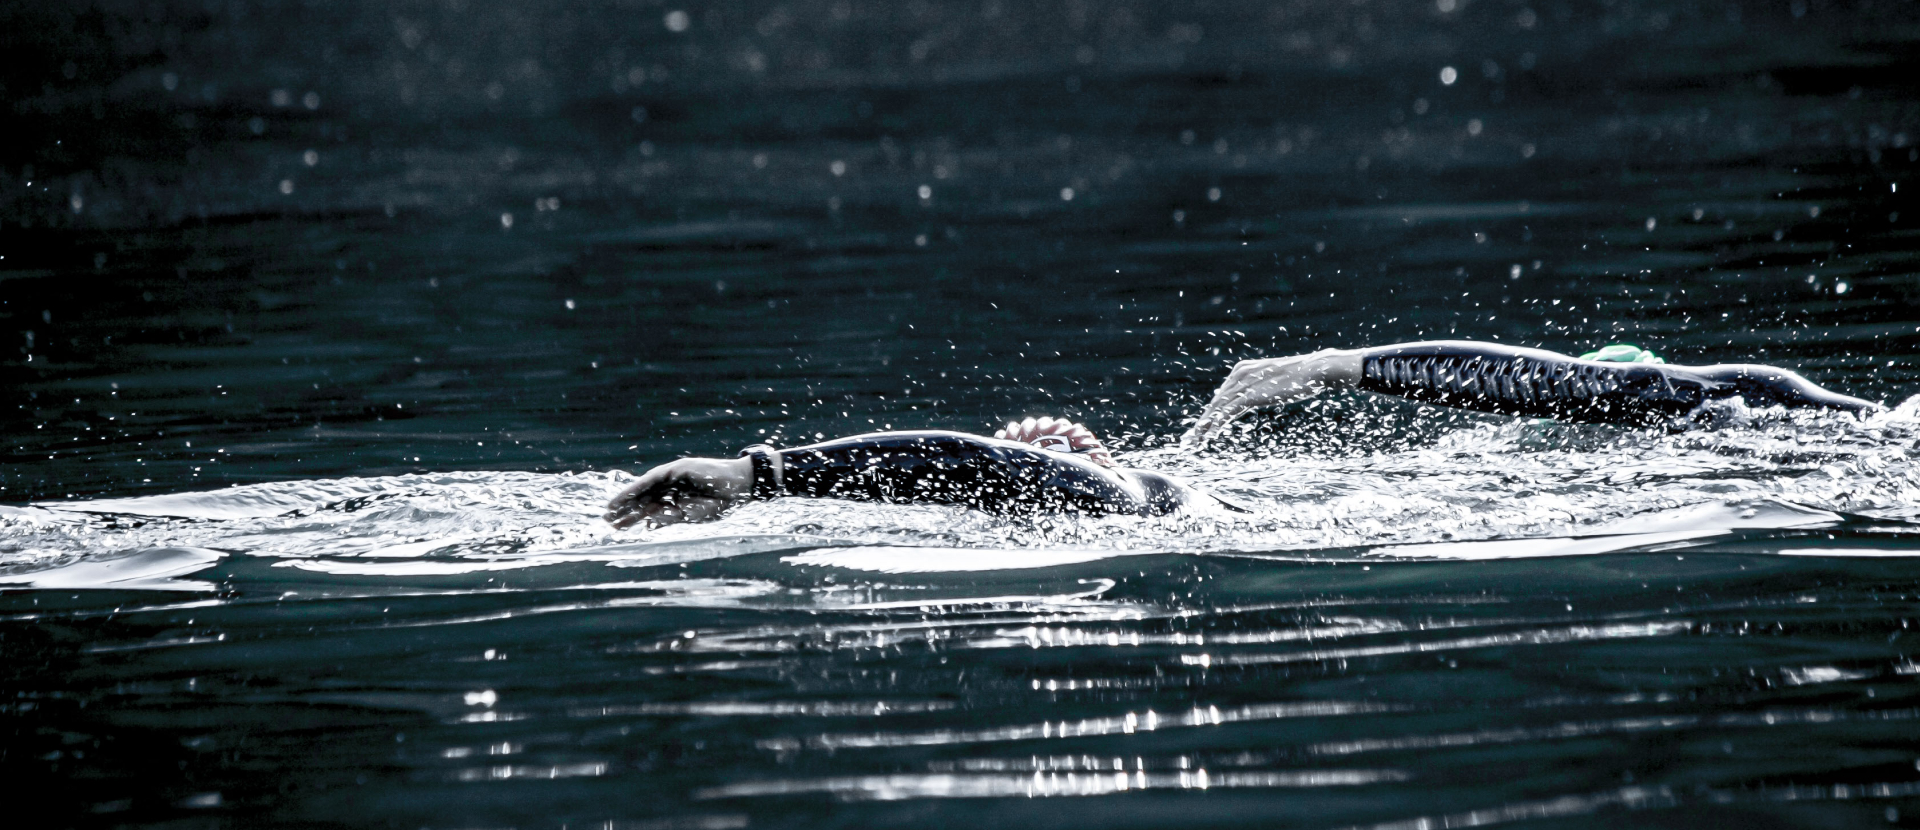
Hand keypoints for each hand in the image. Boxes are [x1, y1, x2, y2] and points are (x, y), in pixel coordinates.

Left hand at [604, 456, 753, 528]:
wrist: (741, 486)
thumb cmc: (723, 501)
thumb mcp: (694, 516)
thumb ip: (672, 518)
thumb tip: (649, 524)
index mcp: (676, 500)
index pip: (649, 509)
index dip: (633, 517)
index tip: (617, 527)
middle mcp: (672, 487)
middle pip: (643, 499)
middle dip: (625, 510)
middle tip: (606, 520)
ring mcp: (674, 477)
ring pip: (645, 489)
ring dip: (627, 498)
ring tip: (609, 509)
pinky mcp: (678, 469)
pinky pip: (654, 478)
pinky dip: (640, 486)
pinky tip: (626, 495)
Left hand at [1181, 349, 1361, 445]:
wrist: (1313, 370)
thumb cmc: (1298, 378)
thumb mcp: (1272, 382)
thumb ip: (1259, 389)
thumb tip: (1254, 398)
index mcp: (1241, 370)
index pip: (1222, 396)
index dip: (1210, 414)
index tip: (1200, 430)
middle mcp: (1238, 374)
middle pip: (1216, 403)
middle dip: (1202, 423)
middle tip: (1190, 441)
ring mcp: (1244, 383)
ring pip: (1218, 408)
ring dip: (1204, 427)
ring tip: (1195, 442)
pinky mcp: (1250, 394)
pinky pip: (1228, 411)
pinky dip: (1217, 424)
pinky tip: (1209, 435)